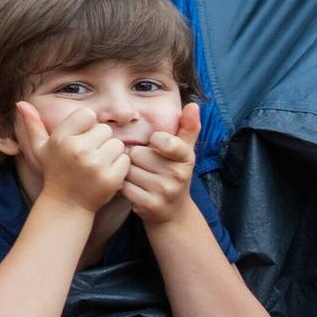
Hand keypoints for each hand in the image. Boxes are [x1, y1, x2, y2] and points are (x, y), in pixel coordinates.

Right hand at [18, 103, 127, 211]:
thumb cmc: (54, 172)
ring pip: (117, 144)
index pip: (88, 114)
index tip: (81, 139)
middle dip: (100, 140)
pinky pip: (125, 160)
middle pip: (105, 129)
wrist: (66, 205)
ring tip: (97, 164)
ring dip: (111, 153)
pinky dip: (120, 166)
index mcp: (61, 138)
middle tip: (89, 155)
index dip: (88, 125)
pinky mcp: (110, 178)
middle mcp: (77, 150)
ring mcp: (94, 165)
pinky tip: (105, 173)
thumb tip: (20, 102)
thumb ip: (33, 124)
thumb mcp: (40, 149)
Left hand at [123, 104, 201, 224]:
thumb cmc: (174, 173)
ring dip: (127, 171)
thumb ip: (188, 127)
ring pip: (127, 169)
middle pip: (137, 153)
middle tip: (144, 166)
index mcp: (187, 157)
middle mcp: (178, 175)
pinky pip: (123, 186)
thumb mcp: (184, 151)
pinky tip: (132, 188)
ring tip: (138, 177)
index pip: (164, 140)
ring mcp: (164, 191)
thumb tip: (193, 105)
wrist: (173, 211)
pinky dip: (122, 186)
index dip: (154, 140)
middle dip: (135, 157)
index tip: (156, 145)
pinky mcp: (149, 205)